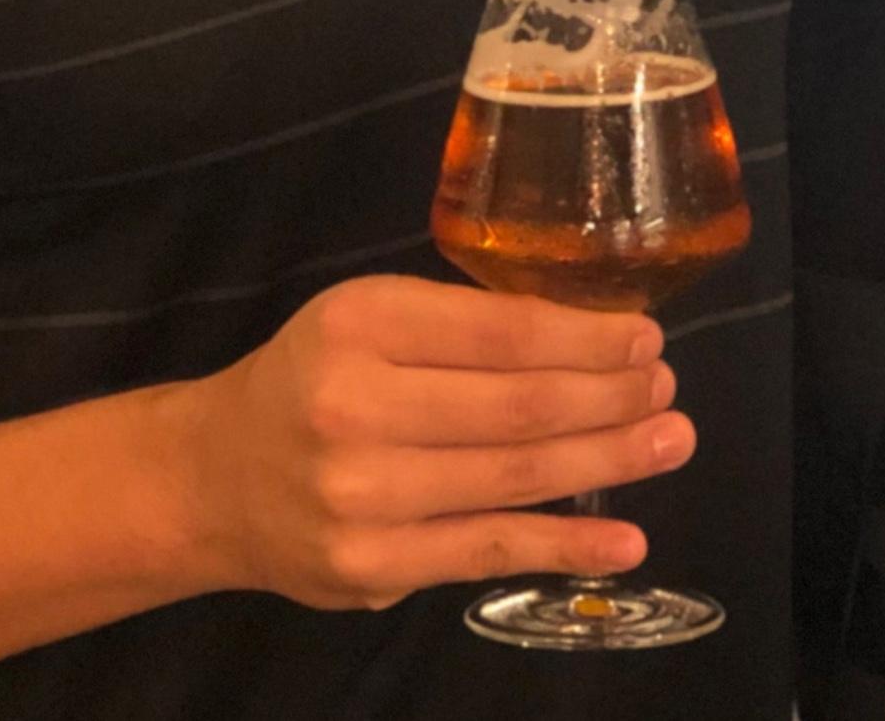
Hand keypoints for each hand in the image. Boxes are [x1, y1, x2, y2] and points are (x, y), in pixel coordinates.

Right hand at [172, 274, 694, 609]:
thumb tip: (592, 338)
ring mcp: (363, 498)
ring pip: (513, 478)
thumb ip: (458, 327)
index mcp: (360, 324)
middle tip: (667, 386)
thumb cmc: (313, 376)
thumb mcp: (367, 316)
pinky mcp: (372, 567)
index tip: (645, 335)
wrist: (215, 478)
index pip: (501, 332)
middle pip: (516, 407)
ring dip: (607, 461)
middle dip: (609, 396)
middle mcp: (355, 409)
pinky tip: (625, 539)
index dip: (586, 337)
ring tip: (669, 440)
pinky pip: (489, 552)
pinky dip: (566, 547)